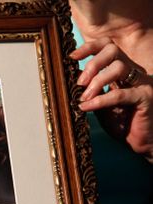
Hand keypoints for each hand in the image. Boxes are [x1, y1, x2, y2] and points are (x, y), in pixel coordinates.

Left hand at [71, 37, 152, 162]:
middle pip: (113, 51)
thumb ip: (89, 90)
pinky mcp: (146, 96)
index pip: (108, 47)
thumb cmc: (121, 123)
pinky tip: (87, 107)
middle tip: (79, 82)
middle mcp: (134, 72)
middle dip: (92, 63)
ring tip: (83, 97)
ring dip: (96, 81)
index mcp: (122, 70)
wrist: (142, 143)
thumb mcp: (99, 104)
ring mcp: (142, 82)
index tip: (72, 56)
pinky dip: (100, 100)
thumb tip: (71, 78)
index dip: (90, 47)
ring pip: (118, 67)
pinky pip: (120, 94)